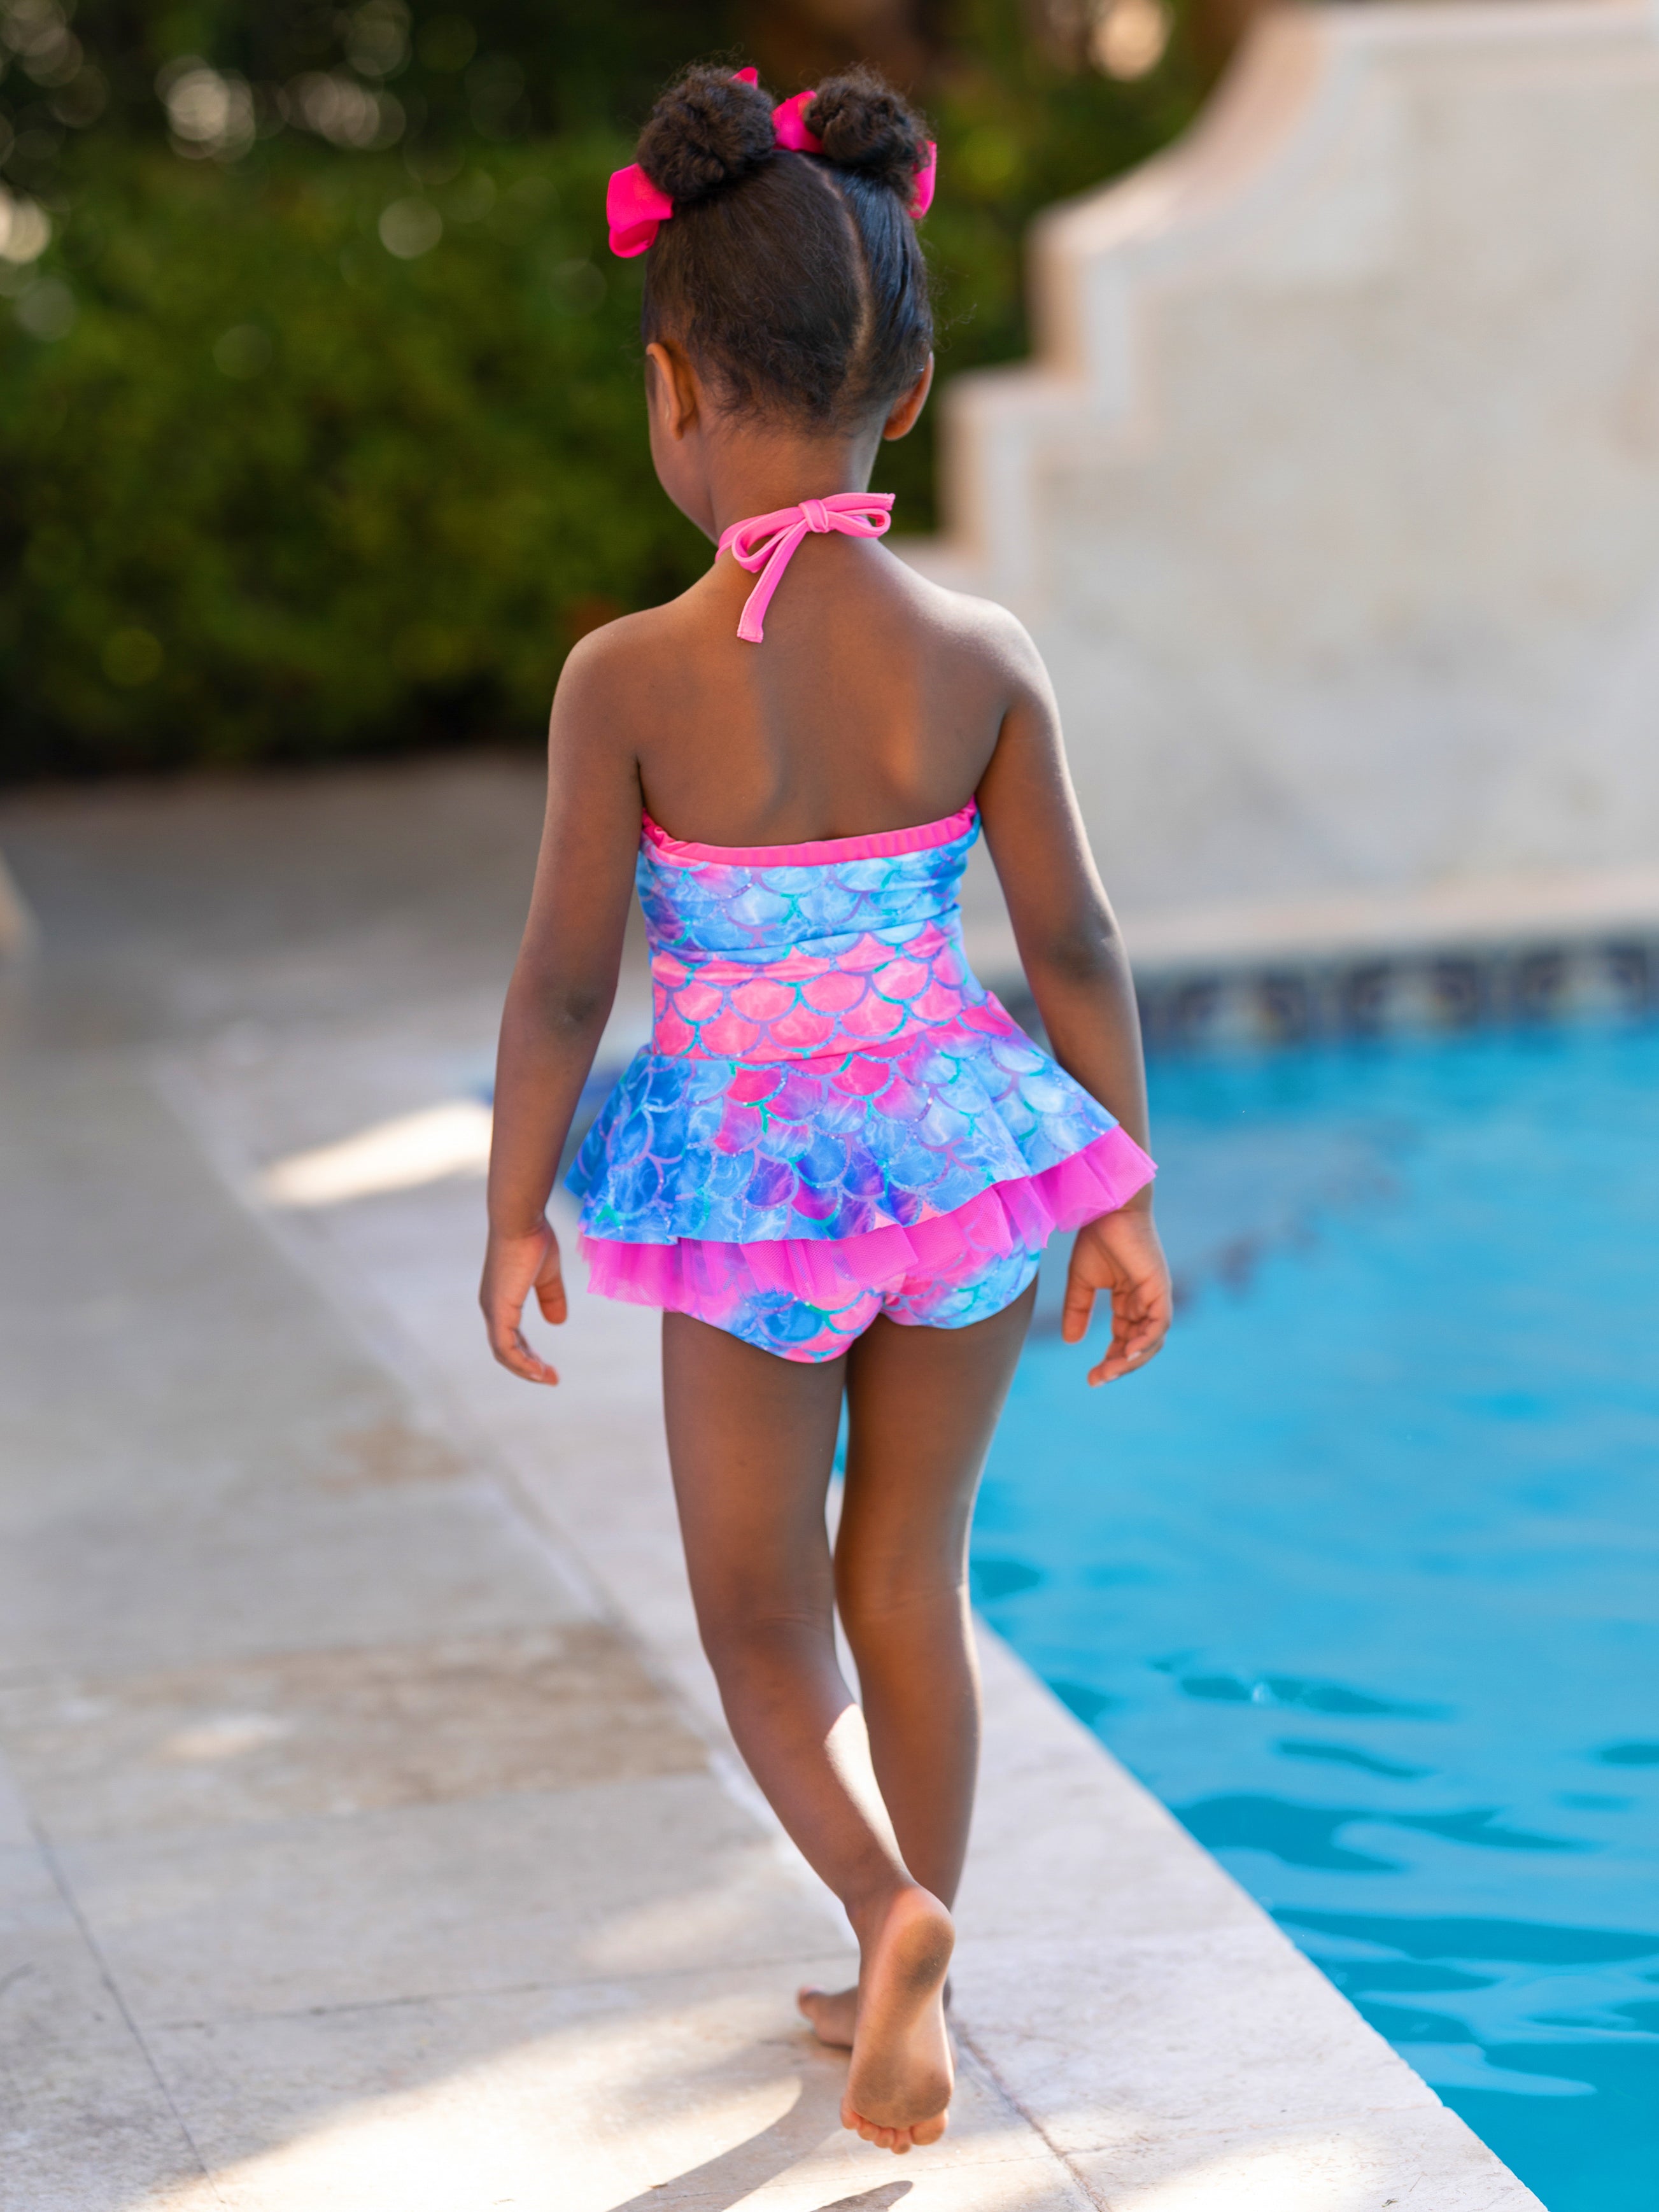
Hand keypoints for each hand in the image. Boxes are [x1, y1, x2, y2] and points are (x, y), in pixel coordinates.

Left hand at [480, 1220, 566, 1384]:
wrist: (520, 1220)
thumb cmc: (533, 1239)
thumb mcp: (547, 1275)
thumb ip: (551, 1297)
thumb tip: (558, 1322)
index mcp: (501, 1299)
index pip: (510, 1337)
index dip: (529, 1354)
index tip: (549, 1367)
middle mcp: (492, 1308)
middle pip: (506, 1351)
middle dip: (528, 1367)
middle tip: (551, 1378)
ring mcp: (493, 1310)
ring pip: (505, 1354)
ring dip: (527, 1370)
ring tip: (548, 1378)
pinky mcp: (498, 1311)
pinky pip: (506, 1348)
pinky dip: (521, 1362)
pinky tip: (538, 1371)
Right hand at [1062, 1206, 1171, 1386]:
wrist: (1106, 1207)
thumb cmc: (1096, 1237)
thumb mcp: (1081, 1282)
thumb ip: (1078, 1311)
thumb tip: (1071, 1342)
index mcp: (1129, 1299)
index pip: (1125, 1338)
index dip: (1111, 1359)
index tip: (1092, 1377)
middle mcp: (1145, 1301)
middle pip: (1139, 1344)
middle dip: (1119, 1365)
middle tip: (1097, 1380)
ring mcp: (1155, 1295)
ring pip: (1151, 1340)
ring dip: (1132, 1360)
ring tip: (1109, 1372)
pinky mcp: (1160, 1288)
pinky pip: (1159, 1324)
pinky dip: (1146, 1341)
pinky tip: (1127, 1353)